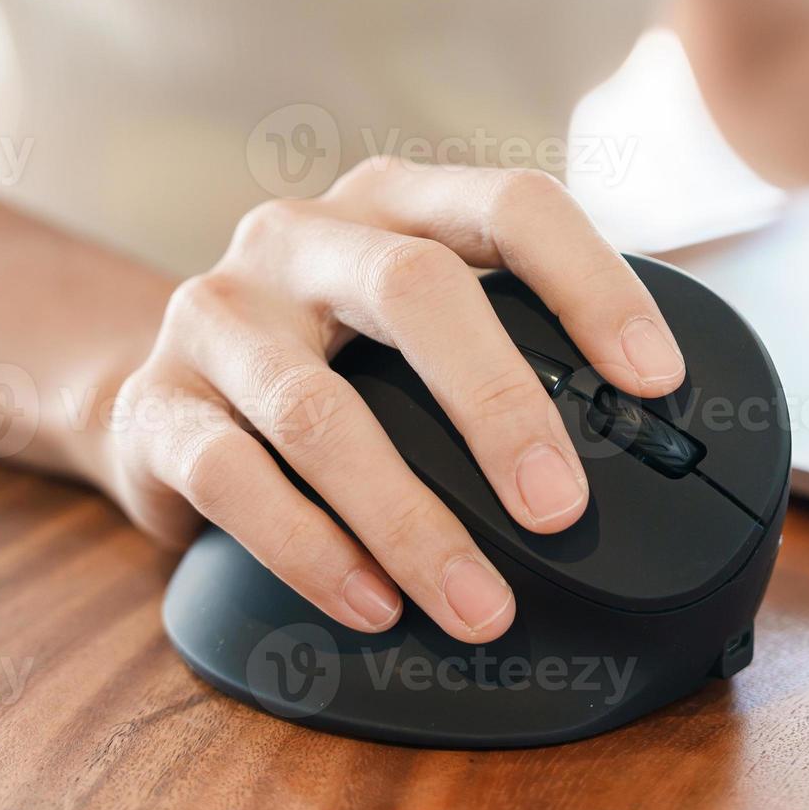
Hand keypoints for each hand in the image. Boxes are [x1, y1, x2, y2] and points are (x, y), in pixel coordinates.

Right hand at [98, 158, 687, 640]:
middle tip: (561, 509)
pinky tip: (373, 604)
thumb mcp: (409, 326)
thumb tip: (644, 436)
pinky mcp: (154, 406)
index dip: (593, 283)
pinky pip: (233, 480)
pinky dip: (313, 553)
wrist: (152, 393)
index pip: (510, 206)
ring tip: (477, 606)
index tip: (656, 380)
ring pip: (319, 409)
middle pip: (414, 288)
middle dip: (500, 405)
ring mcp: (216, 314)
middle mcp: (299, 237)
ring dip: (409, 520)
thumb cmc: (326, 362)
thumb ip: (504, 346)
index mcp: (391, 203)